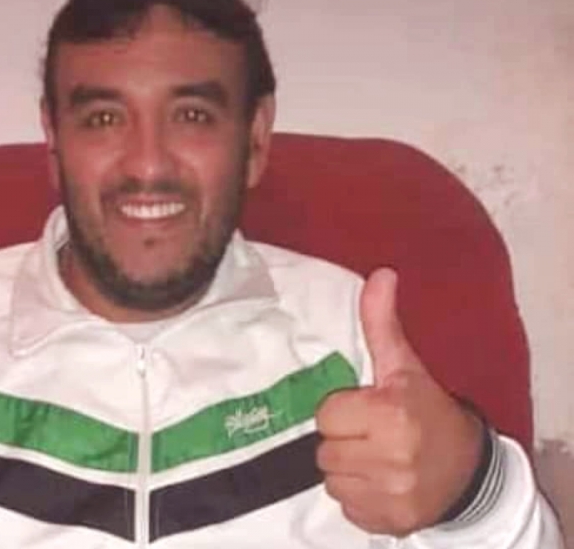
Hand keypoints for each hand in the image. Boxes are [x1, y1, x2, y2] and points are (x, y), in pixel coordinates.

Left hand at [315, 268, 482, 535]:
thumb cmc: (429, 410)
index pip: (327, 414)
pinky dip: (357, 496)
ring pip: (330, 479)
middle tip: (369, 434)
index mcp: (391, 414)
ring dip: (347, 469)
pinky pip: (345, 506)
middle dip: (343, 440)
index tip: (364, 409)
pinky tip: (379, 483)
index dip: (343, 410)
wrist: (469, 470)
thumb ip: (382, 324)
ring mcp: (389, 494)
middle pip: (324, 450)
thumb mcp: (406, 367)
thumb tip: (380, 274)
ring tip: (373, 458)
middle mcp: (390, 457)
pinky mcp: (387, 521)